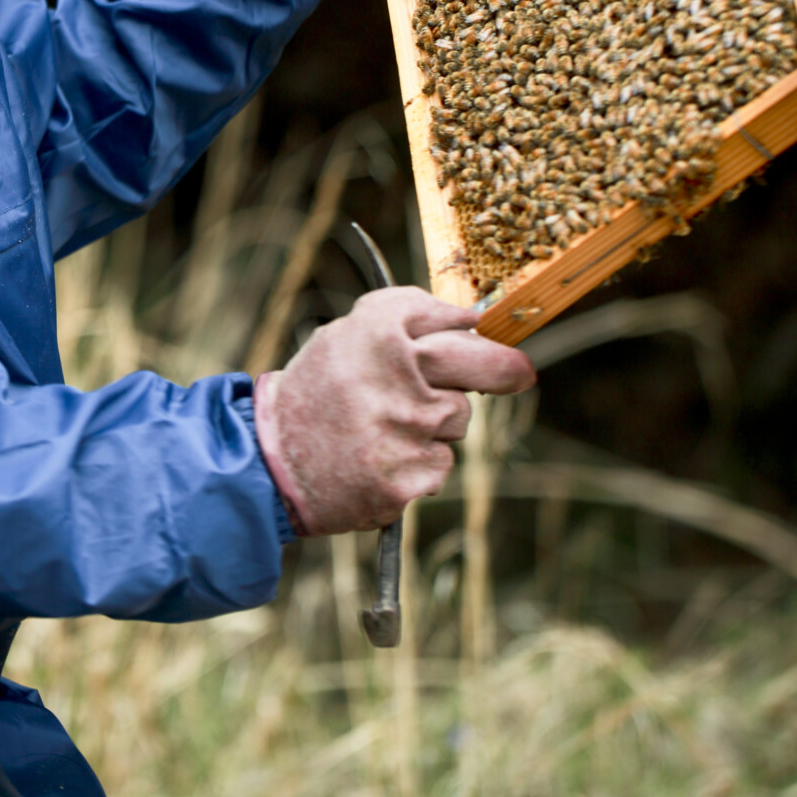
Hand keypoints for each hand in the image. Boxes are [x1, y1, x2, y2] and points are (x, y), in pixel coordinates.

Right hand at [253, 287, 534, 536]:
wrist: (275, 460)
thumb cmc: (319, 390)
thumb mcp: (348, 334)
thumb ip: (405, 318)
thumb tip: (471, 318)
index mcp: (380, 333)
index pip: (453, 320)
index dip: (475, 328)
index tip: (488, 332)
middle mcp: (398, 378)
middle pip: (480, 363)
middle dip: (507, 368)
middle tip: (522, 373)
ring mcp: (406, 430)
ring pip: (458, 419)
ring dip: (438, 423)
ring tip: (389, 425)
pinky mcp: (408, 478)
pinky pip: (440, 464)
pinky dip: (421, 464)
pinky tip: (385, 459)